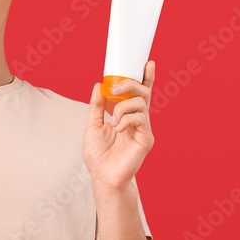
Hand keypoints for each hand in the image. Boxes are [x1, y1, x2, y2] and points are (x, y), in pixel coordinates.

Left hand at [82, 60, 156, 194]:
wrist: (102, 176)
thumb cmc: (98, 154)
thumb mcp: (92, 124)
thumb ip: (96, 106)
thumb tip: (97, 85)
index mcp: (127, 115)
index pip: (139, 93)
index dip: (146, 78)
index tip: (147, 63)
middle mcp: (138, 119)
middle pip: (143, 93)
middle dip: (131, 84)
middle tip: (114, 90)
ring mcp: (143, 129)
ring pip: (141, 104)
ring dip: (123, 107)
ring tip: (113, 121)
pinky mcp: (146, 138)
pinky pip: (141, 119)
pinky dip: (127, 119)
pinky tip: (118, 129)